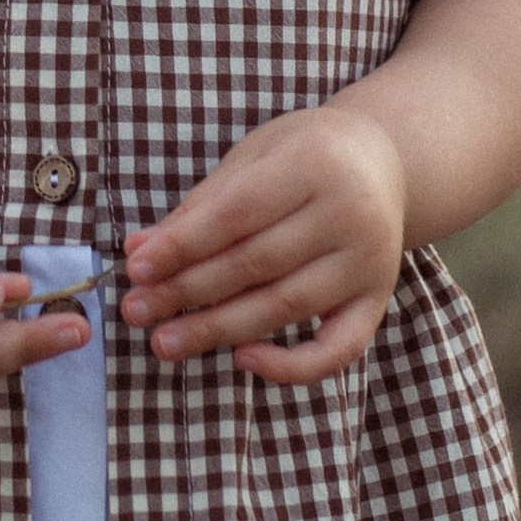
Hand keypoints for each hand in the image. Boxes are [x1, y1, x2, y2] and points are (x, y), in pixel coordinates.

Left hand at [121, 105, 406, 381]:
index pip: (237, 214)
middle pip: (256, 264)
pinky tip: (242, 359)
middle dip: (188, 291)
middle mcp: (350, 213)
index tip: (135, 269)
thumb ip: (200, 207)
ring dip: (218, 329)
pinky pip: (338, 349)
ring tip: (165, 341)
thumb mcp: (254, 158)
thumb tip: (139, 253)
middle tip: (136, 311)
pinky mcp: (378, 300)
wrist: (384, 161)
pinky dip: (291, 366)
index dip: (183, 245)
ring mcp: (369, 261)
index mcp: (315, 164)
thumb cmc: (304, 155)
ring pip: (285, 306)